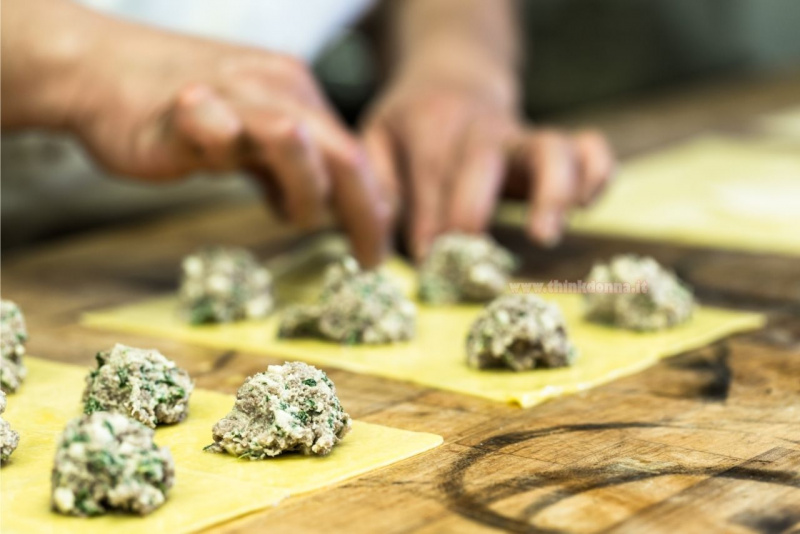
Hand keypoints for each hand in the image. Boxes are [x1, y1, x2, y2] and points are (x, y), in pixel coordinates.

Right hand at [3, 0, 388, 266]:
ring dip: (307, 190)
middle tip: (370, 256)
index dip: (373, 205)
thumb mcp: (251, 138)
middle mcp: (273, 87)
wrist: (98, 69)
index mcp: (296, 92)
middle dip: (364, 211)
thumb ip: (289, 170)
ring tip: (292, 216)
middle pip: (341, 151)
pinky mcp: (180, 110)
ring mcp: (228, 95)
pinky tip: (219, 164)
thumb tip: (325, 208)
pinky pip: (215, 129)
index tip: (375, 248)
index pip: (353, 152)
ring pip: (294, 138)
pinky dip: (227, 151)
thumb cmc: (179, 112)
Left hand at [362, 42, 613, 258]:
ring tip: (544, 234)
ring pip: (550, 148)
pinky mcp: (555, 145)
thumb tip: (383, 237)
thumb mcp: (376, 138)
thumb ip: (379, 184)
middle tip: (471, 255)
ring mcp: (523, 136)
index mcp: (431, 125)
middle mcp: (481, 128)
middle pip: (484, 159)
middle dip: (476, 208)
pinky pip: (590, 149)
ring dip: (552, 191)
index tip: (427, 259)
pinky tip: (586, 206)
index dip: (428, 220)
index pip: (429, 173)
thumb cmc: (411, 123)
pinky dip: (597, 174)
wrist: (452, 77)